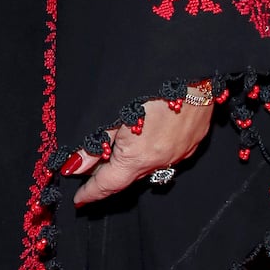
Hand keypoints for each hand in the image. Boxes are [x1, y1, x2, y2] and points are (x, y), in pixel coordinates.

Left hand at [64, 93, 212, 204]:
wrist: (193, 70)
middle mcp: (161, 161)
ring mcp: (180, 153)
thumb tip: (75, 166)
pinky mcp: (194, 142)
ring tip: (118, 148)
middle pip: (129, 176)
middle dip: (110, 175)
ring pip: (149, 166)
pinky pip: (168, 155)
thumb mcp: (114, 114)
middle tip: (91, 168)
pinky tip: (148, 136)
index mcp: (138, 158)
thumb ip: (95, 144)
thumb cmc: (151, 86)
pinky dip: (153, 152)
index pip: (108, 185)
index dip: (91, 193)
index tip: (79, 199)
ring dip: (133, 162)